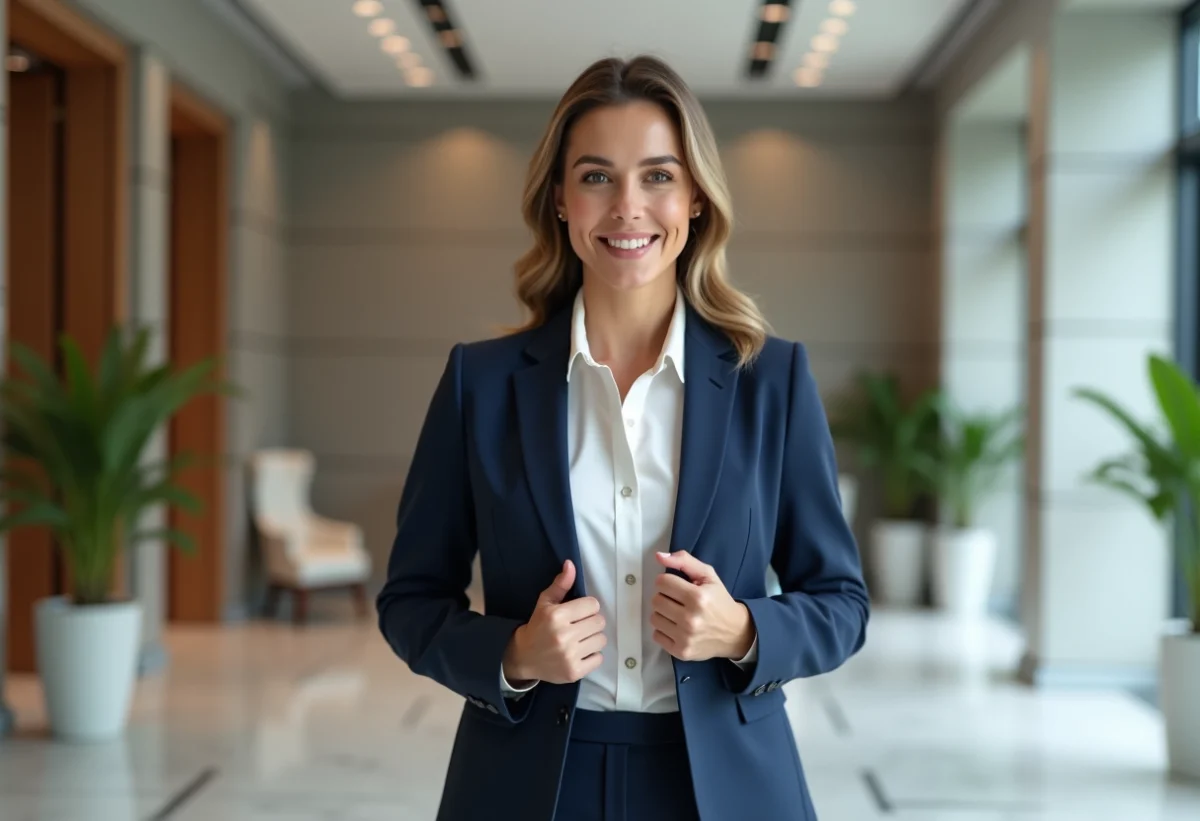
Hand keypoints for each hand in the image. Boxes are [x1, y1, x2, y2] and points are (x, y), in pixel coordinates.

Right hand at [502, 560, 605, 685]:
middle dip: (591, 622)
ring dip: (593, 638)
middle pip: (600, 622)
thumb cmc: (538, 626)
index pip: (593, 604)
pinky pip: (599, 658)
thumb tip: (570, 564)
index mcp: (557, 616)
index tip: (578, 612)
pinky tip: (579, 653)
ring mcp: (569, 656)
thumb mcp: (545, 603)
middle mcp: (564, 636)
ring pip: (601, 640)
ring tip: (580, 639)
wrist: (524, 657)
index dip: (587, 607)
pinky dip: (592, 656)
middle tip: (580, 626)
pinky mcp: (574, 672)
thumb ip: (560, 584)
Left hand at [651, 551, 754, 661]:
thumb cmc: (719, 601)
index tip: (676, 586)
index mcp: (698, 597)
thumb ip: (684, 561)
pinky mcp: (681, 652)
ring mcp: (685, 637)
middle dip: (665, 597)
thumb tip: (659, 556)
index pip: (662, 582)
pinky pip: (656, 635)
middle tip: (677, 600)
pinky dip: (664, 630)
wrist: (735, 633)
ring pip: (654, 618)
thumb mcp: (708, 576)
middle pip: (656, 600)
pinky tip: (677, 627)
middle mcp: (691, 619)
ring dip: (663, 613)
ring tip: (677, 613)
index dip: (667, 581)